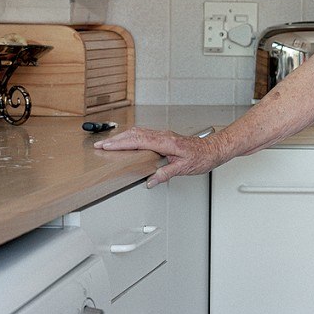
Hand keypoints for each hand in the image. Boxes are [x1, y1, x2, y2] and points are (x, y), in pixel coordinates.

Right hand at [94, 127, 224, 186]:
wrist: (214, 149)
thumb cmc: (202, 157)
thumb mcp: (185, 168)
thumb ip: (166, 174)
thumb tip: (150, 181)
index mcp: (166, 142)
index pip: (138, 141)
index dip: (120, 144)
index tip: (106, 147)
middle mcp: (164, 136)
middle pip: (135, 134)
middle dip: (115, 139)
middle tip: (100, 145)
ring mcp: (164, 135)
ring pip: (138, 132)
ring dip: (122, 137)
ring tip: (108, 144)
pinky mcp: (165, 137)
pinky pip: (144, 134)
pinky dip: (131, 137)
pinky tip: (127, 142)